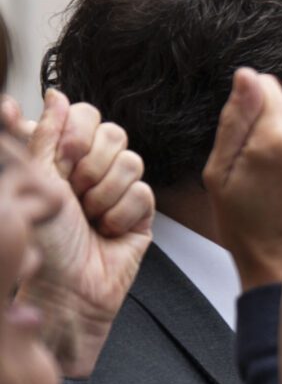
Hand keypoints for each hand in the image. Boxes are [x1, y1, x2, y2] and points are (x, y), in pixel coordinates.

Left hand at [3, 91, 152, 377]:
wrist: (67, 287)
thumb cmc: (42, 241)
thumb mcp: (33, 179)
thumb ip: (43, 135)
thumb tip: (54, 96)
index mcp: (60, 156)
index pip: (85, 115)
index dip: (81, 131)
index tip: (67, 157)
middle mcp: (89, 170)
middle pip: (115, 134)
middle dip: (94, 165)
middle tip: (77, 192)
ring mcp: (117, 190)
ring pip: (133, 162)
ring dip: (107, 194)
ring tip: (91, 218)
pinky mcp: (140, 213)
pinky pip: (145, 194)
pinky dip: (123, 215)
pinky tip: (108, 232)